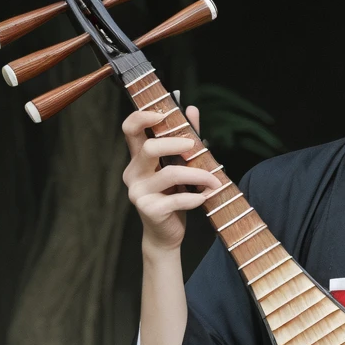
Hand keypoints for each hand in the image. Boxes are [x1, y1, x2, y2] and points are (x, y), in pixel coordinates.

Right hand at [122, 104, 222, 252]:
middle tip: (195, 146)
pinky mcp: (150, 210)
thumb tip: (191, 109)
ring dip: (198, 175)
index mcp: (138, 159)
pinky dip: (195, 197)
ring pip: (170, 174)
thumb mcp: (179, 167)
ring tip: (215, 181)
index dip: (142, 117)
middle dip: (176, 144)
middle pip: (150, 148)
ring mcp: (138, 192)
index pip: (130, 130)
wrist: (165, 235)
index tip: (162, 113)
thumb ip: (185, 138)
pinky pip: (177, 199)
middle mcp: (133, 173)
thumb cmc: (173, 197)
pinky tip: (205, 197)